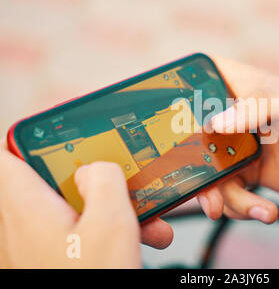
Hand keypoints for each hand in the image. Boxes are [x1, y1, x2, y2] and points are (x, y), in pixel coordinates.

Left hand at [0, 139, 172, 267]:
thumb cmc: (92, 282)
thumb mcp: (111, 223)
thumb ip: (104, 178)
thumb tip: (97, 166)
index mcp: (26, 206)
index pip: (7, 153)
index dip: (32, 136)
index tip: (64, 128)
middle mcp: (22, 223)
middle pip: (50, 176)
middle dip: (94, 175)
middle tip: (117, 174)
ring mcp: (35, 243)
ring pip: (70, 205)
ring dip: (108, 205)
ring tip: (142, 216)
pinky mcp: (51, 258)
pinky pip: (76, 230)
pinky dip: (104, 228)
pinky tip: (137, 238)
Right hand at [196, 56, 278, 223]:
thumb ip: (265, 104)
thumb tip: (217, 122)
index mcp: (250, 88)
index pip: (205, 75)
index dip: (182, 89)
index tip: (170, 114)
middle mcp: (240, 116)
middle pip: (194, 130)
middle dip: (192, 159)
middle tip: (205, 183)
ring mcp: (241, 147)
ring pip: (207, 167)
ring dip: (217, 194)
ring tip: (248, 207)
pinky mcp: (248, 174)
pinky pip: (228, 192)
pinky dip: (240, 206)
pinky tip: (265, 210)